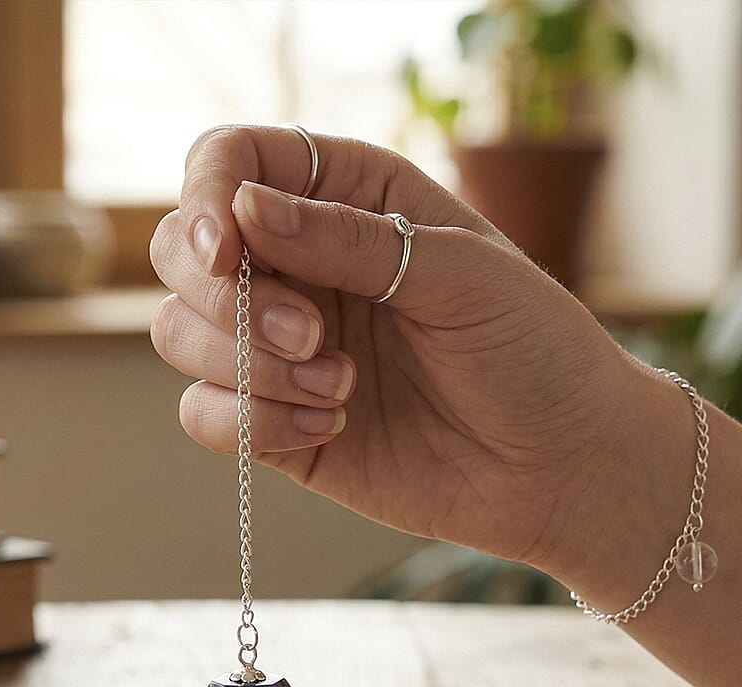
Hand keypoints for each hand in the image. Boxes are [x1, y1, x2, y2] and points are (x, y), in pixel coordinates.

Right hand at [149, 125, 632, 570]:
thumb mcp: (459, 273)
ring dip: (249, 368)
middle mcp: (300, 269)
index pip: (229, 165)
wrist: (560, 466)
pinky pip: (205, 417)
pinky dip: (252, 424)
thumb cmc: (532, 351)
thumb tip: (241, 209)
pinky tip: (331, 428)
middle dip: (226, 298)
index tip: (227, 251)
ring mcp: (280, 352)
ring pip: (182, 336)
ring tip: (344, 388)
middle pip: (181, 254)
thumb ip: (347, 240)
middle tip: (312, 334)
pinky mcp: (276, 427)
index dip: (206, 199)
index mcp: (346, 202)